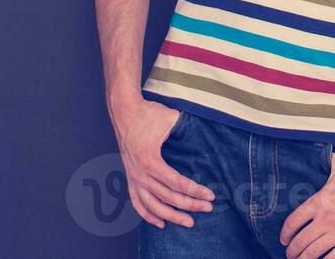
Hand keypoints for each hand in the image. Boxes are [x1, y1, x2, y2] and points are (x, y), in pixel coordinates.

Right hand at [110, 98, 215, 227]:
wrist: (124, 111)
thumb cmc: (148, 113)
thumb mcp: (171, 119)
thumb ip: (187, 128)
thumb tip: (207, 133)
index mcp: (150, 160)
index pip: (176, 183)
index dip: (194, 191)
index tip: (210, 196)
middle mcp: (140, 173)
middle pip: (167, 196)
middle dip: (189, 204)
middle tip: (207, 209)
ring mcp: (133, 177)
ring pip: (152, 205)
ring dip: (171, 216)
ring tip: (188, 222)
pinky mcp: (129, 178)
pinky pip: (137, 202)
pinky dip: (148, 215)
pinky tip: (160, 223)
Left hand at [280, 150, 334, 258]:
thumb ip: (328, 160)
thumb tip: (320, 153)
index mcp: (319, 202)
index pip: (293, 222)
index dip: (285, 234)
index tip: (283, 240)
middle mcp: (325, 220)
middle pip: (300, 241)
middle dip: (292, 251)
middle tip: (290, 253)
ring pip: (313, 253)